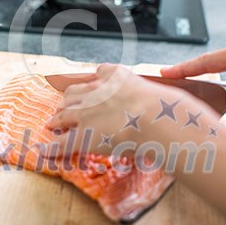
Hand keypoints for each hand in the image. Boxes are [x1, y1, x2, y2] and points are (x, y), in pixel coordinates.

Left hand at [46, 64, 189, 156]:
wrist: (155, 116)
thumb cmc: (167, 108)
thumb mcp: (167, 95)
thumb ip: (164, 98)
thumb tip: (183, 110)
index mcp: (117, 76)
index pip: (100, 72)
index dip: (94, 81)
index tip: (91, 84)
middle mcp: (96, 90)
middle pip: (75, 92)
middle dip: (69, 99)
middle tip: (64, 106)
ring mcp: (86, 112)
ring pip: (64, 113)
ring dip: (58, 119)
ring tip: (53, 124)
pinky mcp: (81, 134)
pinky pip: (61, 143)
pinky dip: (50, 149)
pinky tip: (42, 152)